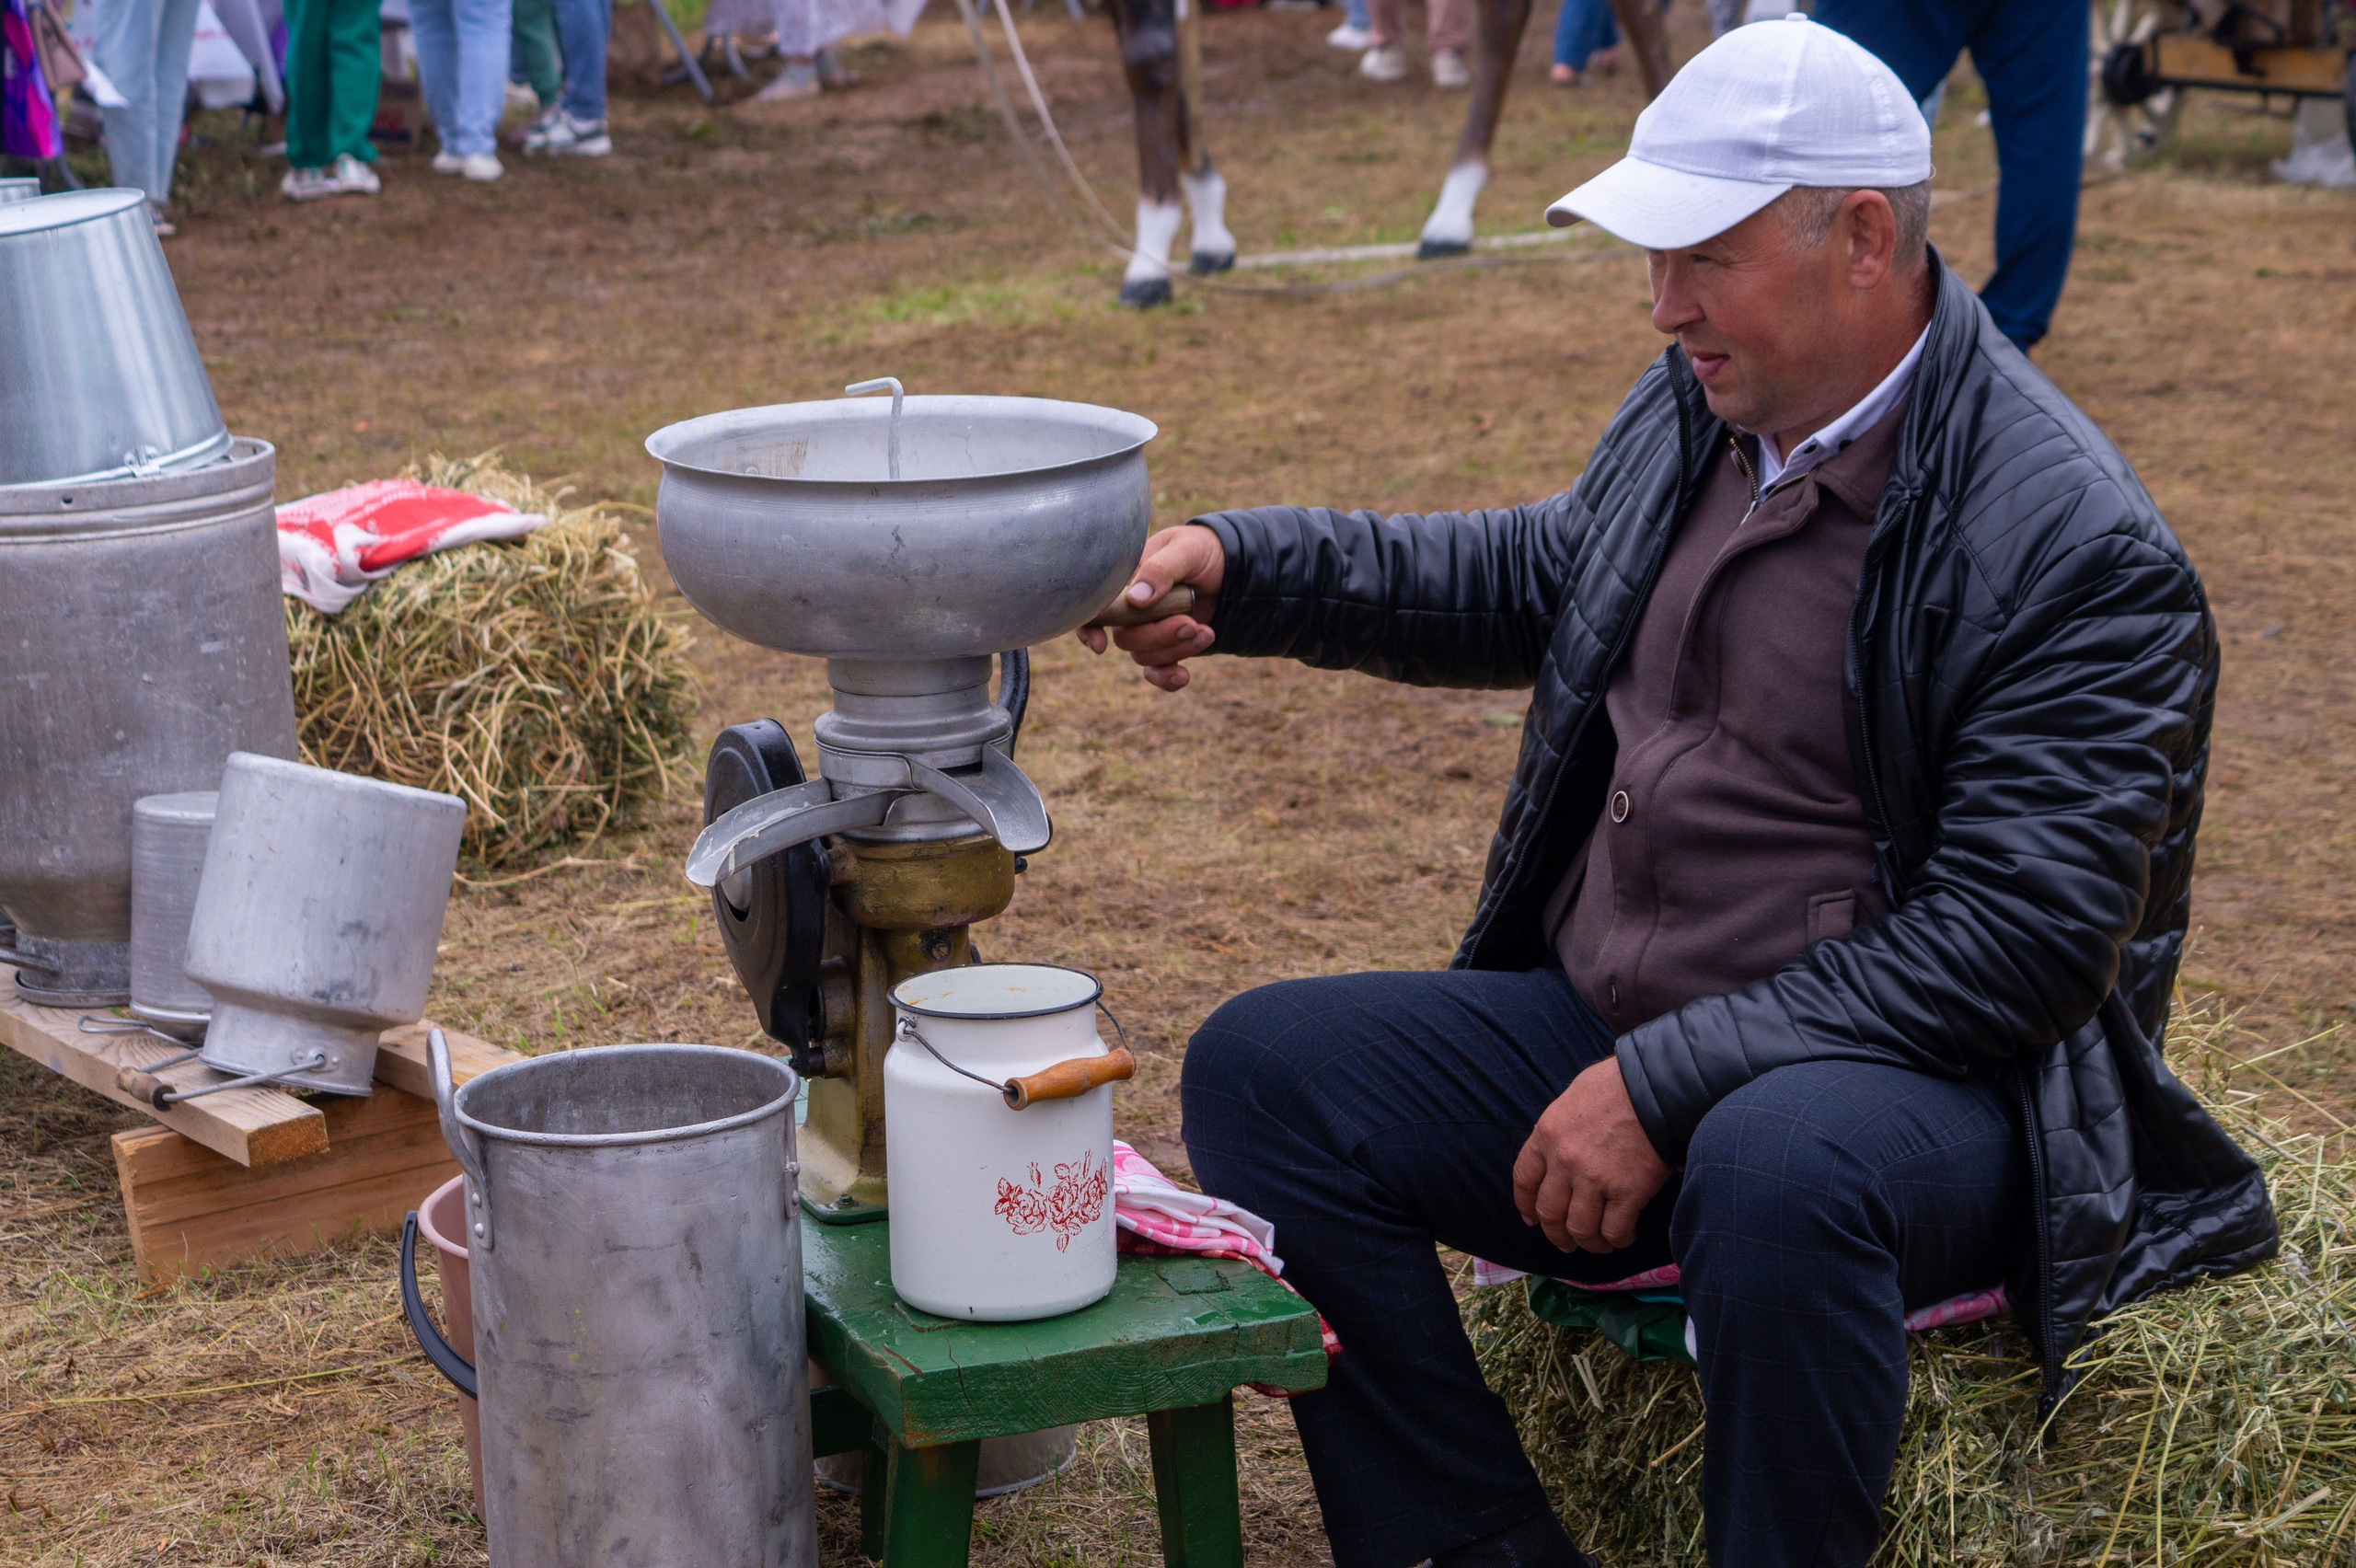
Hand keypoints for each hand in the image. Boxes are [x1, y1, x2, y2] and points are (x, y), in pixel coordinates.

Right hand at [1076, 524, 1225, 692]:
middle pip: (1125, 638)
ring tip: (1206, 632)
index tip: (1100, 645)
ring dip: (1176, 650)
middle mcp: (1131, 608)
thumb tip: (1135, 600)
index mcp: (1125, 580)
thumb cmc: (1202, 550)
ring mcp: (1149, 630)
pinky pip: (1157, 672)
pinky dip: (1168, 678)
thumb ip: (1161, 569)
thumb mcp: (1186, 549)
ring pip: (1144, 656)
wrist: (1233, 569)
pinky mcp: (1167, 647)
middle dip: (1158, 636)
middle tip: (1190, 624)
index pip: (1095, 606)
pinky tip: (1184, 676)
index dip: (1089, 628)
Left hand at [1512, 1057, 1672, 1253]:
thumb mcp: (1573, 1098)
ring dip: (1588, 1243)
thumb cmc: (1618, 1085)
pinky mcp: (1628, 1192)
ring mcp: (1595, 1179)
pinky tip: (1624, 1236)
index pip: (1525, 1179)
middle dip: (1556, 1234)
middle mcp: (1565, 1161)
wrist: (1657, 1087)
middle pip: (1550, 1212)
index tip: (1531, 1218)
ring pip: (1580, 1229)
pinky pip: (1615, 1230)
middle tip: (1566, 1242)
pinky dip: (1618, 1240)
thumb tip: (1560, 1153)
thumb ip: (1561, 1129)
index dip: (1526, 1204)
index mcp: (1547, 1134)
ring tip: (1599, 1244)